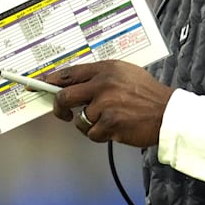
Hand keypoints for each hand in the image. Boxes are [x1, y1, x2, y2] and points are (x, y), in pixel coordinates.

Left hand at [42, 61, 174, 146]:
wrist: (168, 114)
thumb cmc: (148, 95)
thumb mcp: (125, 74)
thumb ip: (101, 77)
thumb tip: (74, 85)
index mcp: (106, 69)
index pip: (69, 73)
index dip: (50, 81)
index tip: (36, 85)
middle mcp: (103, 84)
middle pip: (65, 96)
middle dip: (59, 108)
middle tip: (63, 114)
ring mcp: (105, 104)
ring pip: (80, 119)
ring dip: (90, 124)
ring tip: (109, 120)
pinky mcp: (109, 123)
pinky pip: (92, 133)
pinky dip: (100, 135)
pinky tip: (116, 128)